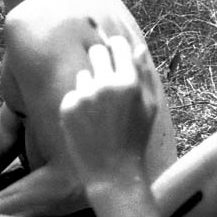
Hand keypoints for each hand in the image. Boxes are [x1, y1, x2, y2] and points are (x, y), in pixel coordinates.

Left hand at [59, 36, 157, 186]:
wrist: (112, 172)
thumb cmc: (136, 138)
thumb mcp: (149, 106)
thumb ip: (144, 74)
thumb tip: (138, 48)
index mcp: (128, 82)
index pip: (117, 45)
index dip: (117, 46)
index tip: (116, 51)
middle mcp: (104, 85)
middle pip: (96, 52)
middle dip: (101, 58)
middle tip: (106, 76)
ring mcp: (84, 96)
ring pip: (84, 75)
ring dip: (91, 85)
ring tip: (100, 111)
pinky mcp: (67, 107)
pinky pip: (73, 93)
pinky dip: (80, 103)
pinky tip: (89, 122)